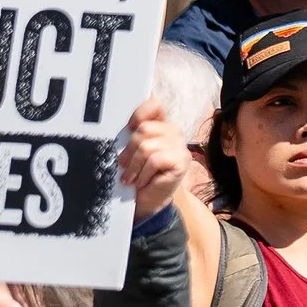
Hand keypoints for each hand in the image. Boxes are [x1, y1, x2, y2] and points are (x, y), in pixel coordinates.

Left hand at [113, 96, 188, 222]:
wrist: (147, 202)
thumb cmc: (136, 175)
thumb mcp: (130, 151)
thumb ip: (132, 133)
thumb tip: (128, 122)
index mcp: (160, 124)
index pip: (154, 105)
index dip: (139, 115)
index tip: (128, 129)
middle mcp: (173, 131)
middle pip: (144, 129)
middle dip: (129, 150)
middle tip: (123, 165)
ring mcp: (180, 146)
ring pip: (147, 147)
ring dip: (134, 166)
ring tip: (131, 177)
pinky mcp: (182, 160)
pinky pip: (155, 160)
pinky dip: (143, 174)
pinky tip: (141, 182)